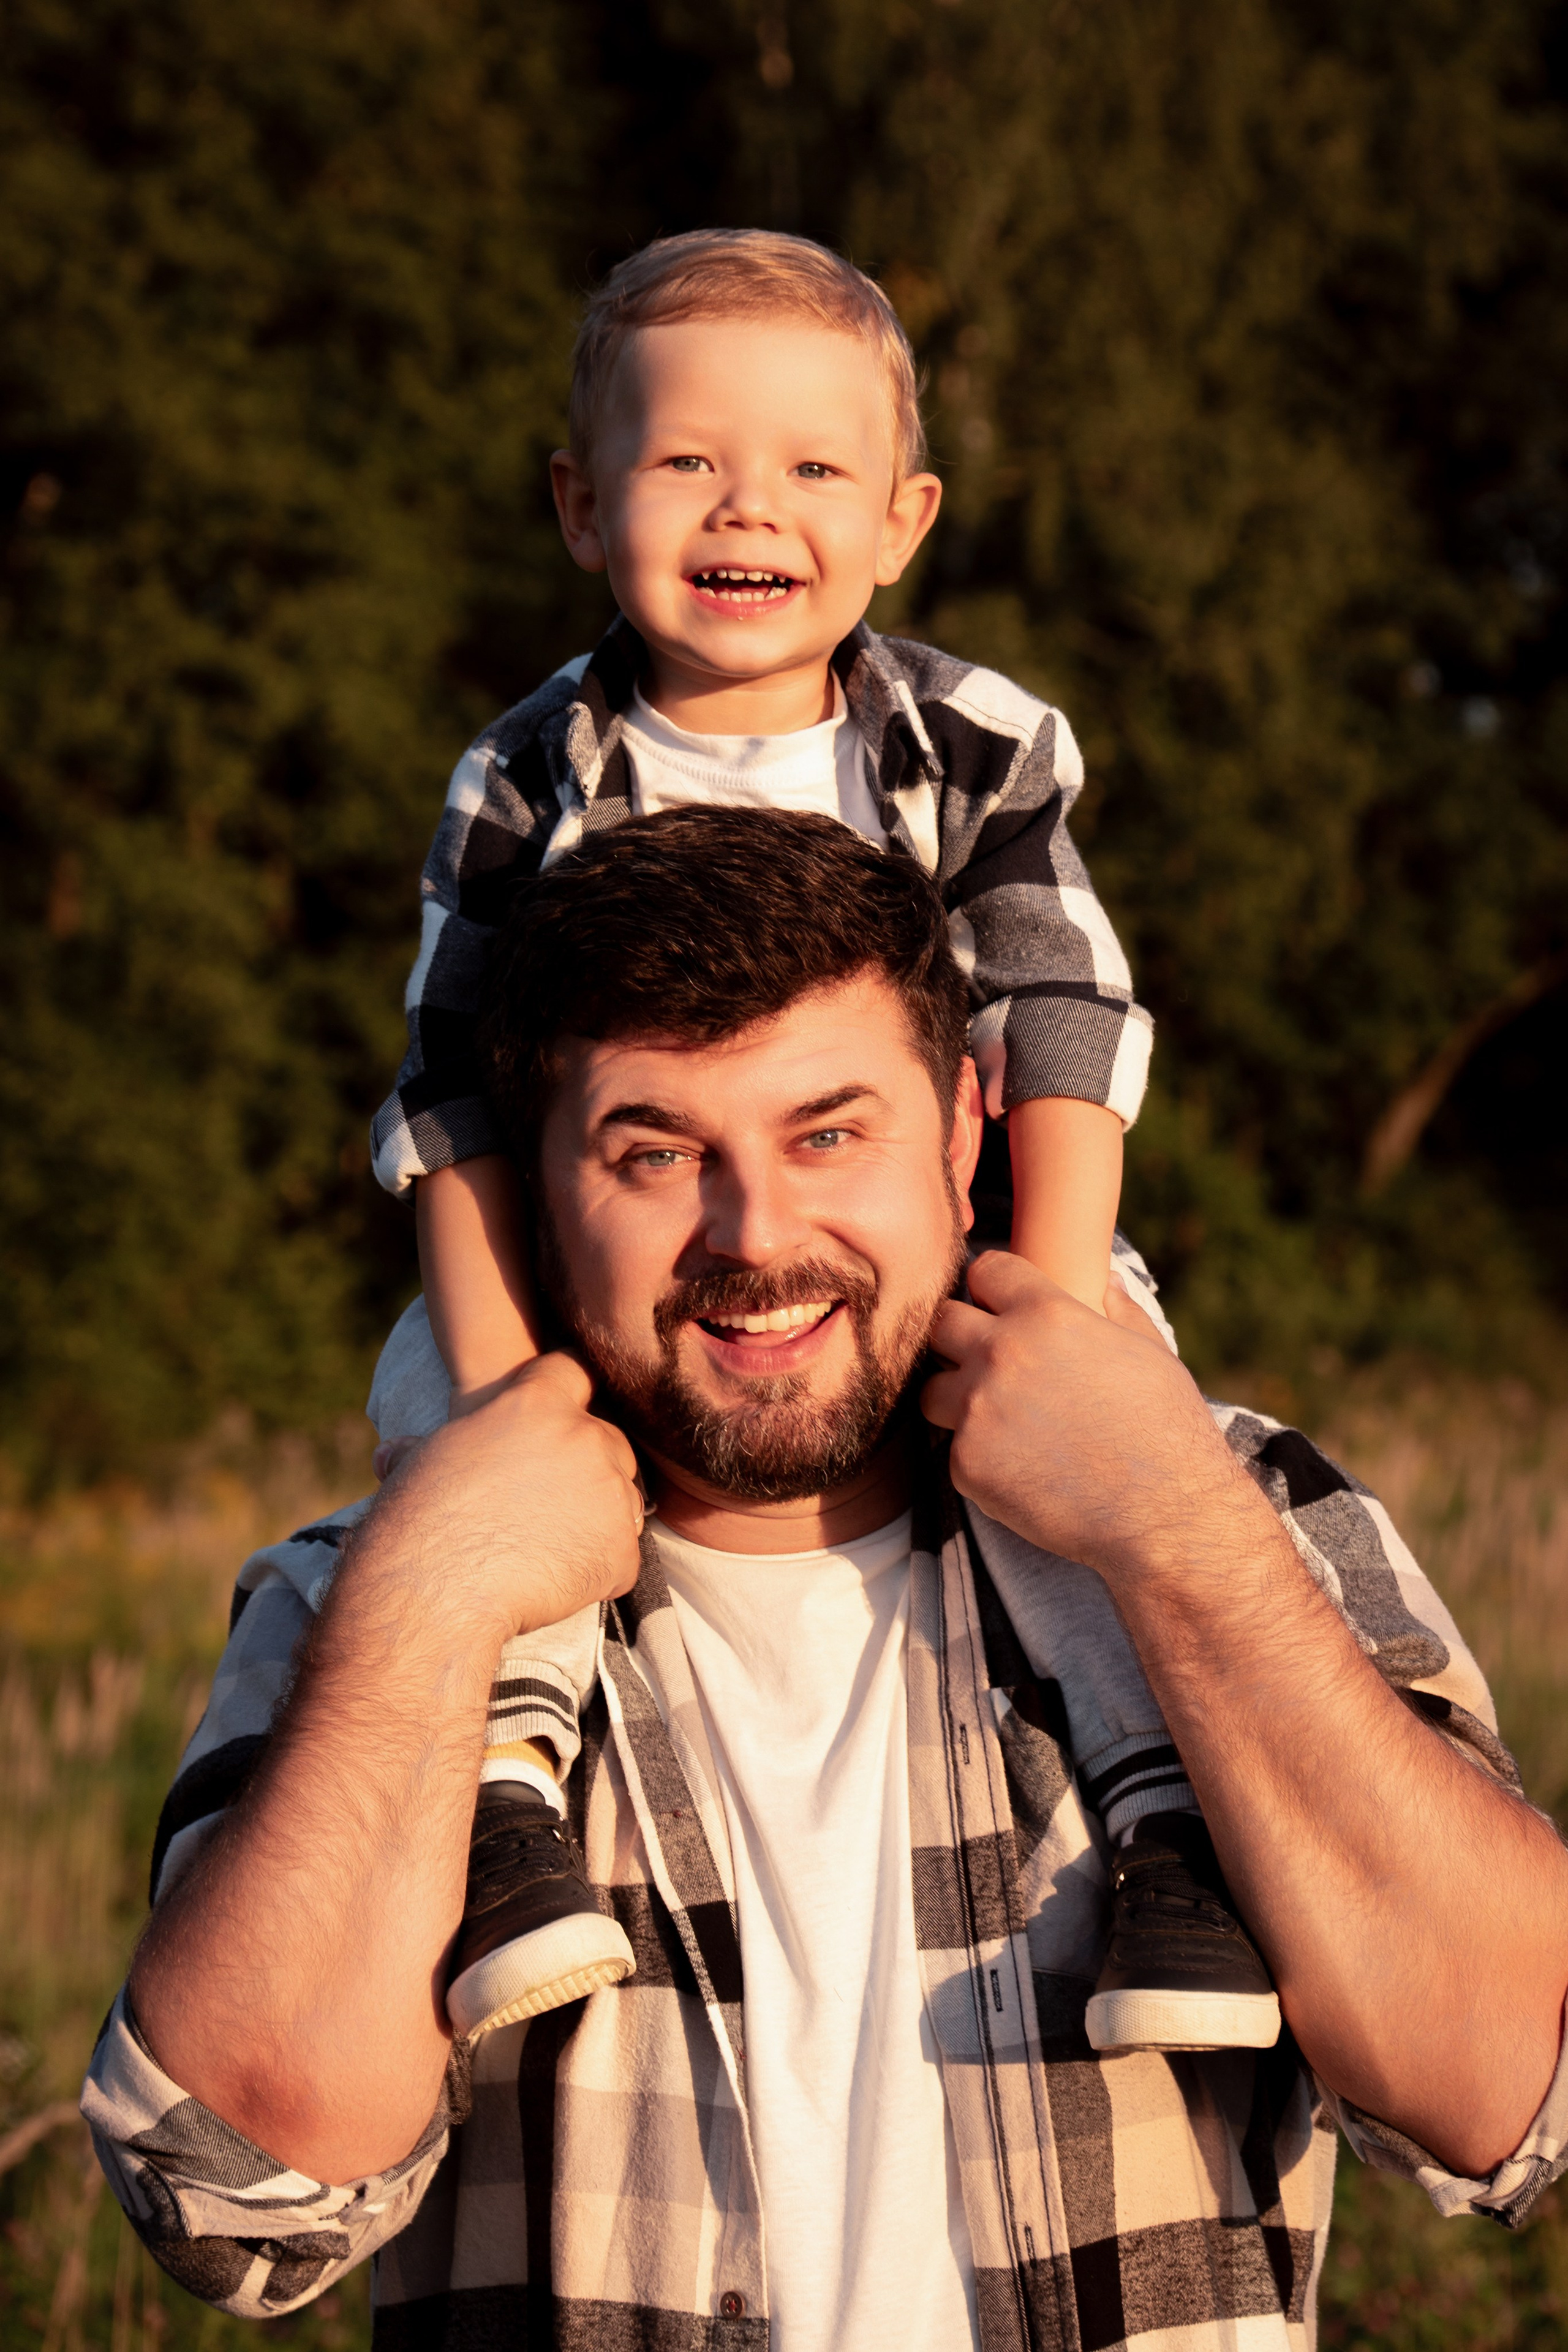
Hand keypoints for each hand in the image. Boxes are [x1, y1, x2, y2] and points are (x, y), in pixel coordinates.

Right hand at [372, 1350, 643, 1637]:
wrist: (432, 1596)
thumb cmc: (415, 1523)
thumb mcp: (417, 1462)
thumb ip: (428, 1446)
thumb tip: (392, 1453)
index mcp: (536, 1403)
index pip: (573, 1370)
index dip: (566, 1393)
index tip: (557, 1416)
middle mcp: (584, 1437)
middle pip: (608, 1439)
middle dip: (586, 1464)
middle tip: (545, 1502)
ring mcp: (610, 1494)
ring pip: (623, 1497)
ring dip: (597, 1516)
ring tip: (547, 1545)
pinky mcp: (621, 1550)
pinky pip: (622, 1556)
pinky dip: (598, 1569)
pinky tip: (555, 1580)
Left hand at [921, 1250, 1248, 1580]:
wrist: (1164, 1515)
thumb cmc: (1167, 1431)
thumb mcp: (1151, 1353)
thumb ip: (1117, 1311)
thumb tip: (1103, 1281)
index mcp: (1046, 1314)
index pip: (985, 1271)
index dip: (993, 1289)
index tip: (1001, 1309)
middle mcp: (1001, 1354)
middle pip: (942, 1324)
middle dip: (961, 1340)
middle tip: (992, 1367)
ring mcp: (977, 1410)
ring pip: (934, 1390)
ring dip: (958, 1401)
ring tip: (1002, 1423)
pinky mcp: (967, 1465)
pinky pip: (956, 1451)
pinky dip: (981, 1460)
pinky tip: (1024, 1472)